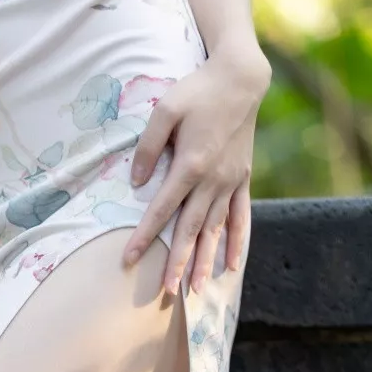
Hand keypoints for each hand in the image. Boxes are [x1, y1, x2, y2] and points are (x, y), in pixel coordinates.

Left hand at [123, 49, 269, 296]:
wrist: (241, 79)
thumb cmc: (198, 90)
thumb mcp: (165, 108)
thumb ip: (148, 146)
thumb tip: (137, 182)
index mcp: (190, 165)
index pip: (161, 210)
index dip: (143, 237)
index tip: (128, 260)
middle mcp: (212, 180)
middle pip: (190, 230)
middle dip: (177, 262)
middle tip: (167, 292)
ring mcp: (230, 183)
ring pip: (215, 230)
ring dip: (204, 261)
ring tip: (195, 289)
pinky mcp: (243, 180)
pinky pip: (241, 217)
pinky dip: (236, 243)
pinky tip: (231, 267)